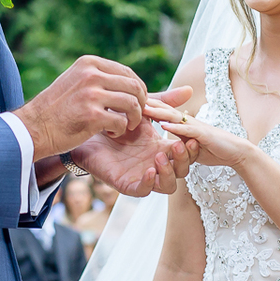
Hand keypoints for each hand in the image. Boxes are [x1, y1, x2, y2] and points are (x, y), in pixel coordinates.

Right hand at [14, 56, 148, 159]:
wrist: (34, 128)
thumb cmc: (57, 109)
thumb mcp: (76, 81)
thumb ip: (99, 78)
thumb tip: (133, 83)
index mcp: (89, 63)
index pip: (127, 72)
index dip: (138, 89)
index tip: (137, 102)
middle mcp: (91, 74)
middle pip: (134, 86)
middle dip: (141, 103)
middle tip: (135, 117)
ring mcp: (91, 94)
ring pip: (133, 103)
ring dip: (134, 118)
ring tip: (125, 125)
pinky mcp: (92, 115)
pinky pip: (122, 121)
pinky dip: (121, 130)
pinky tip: (111, 132)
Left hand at [74, 87, 199, 196]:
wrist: (87, 131)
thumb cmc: (113, 121)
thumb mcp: (141, 111)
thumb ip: (164, 104)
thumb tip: (189, 89)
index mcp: (162, 148)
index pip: (186, 152)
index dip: (193, 147)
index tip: (193, 136)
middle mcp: (156, 164)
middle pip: (183, 170)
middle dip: (185, 159)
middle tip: (177, 144)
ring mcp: (143, 176)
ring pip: (168, 185)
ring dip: (169, 172)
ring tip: (160, 156)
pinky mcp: (128, 184)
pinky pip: (144, 190)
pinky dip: (149, 183)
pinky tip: (148, 170)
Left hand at [145, 102, 252, 169]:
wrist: (236, 153)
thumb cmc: (215, 149)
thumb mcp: (192, 146)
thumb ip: (180, 143)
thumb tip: (168, 144)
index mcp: (184, 125)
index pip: (165, 114)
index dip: (151, 108)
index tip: (135, 102)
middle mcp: (189, 123)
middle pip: (166, 111)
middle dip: (151, 105)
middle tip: (134, 97)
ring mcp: (195, 128)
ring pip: (174, 118)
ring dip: (159, 112)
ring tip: (144, 107)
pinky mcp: (203, 136)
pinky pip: (186, 131)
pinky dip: (175, 127)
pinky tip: (163, 125)